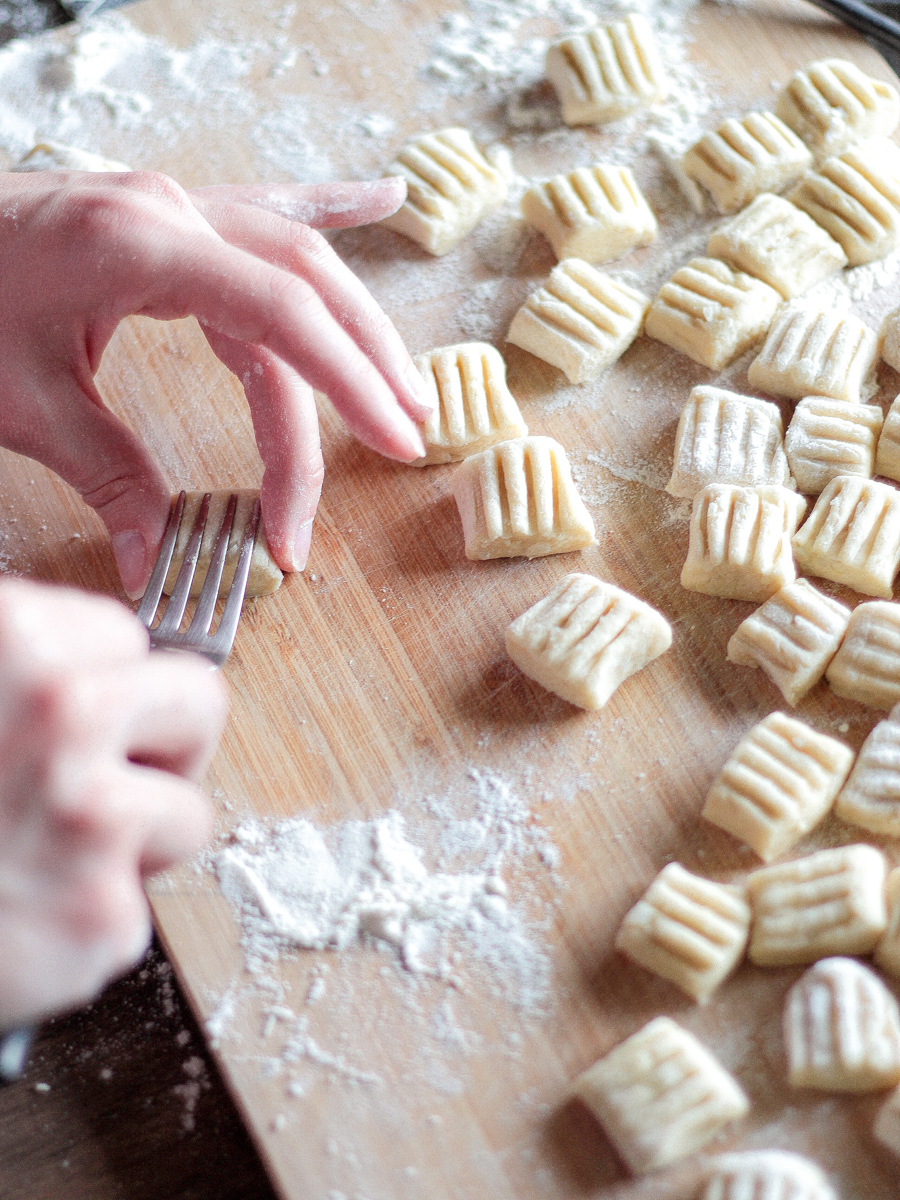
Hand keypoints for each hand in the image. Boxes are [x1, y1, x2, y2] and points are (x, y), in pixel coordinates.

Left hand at [0, 171, 429, 597]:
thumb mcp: (22, 400)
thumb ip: (106, 476)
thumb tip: (162, 559)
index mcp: (139, 245)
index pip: (281, 316)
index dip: (346, 386)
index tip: (390, 447)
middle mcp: (172, 212)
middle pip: (305, 289)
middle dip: (363, 370)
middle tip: (404, 442)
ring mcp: (173, 203)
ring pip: (298, 257)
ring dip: (356, 323)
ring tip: (405, 386)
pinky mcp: (167, 215)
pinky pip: (266, 207)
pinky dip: (328, 207)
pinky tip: (380, 197)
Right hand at [0, 578, 226, 1027]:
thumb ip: (14, 666)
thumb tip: (70, 663)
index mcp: (16, 639)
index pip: (125, 640)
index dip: (100, 684)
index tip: (74, 715)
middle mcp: (65, 713)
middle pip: (198, 704)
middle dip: (162, 744)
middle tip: (108, 776)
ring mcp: (92, 817)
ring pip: (188, 815)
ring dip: (130, 842)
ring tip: (47, 855)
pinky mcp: (99, 916)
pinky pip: (138, 909)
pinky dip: (86, 919)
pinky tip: (23, 915)